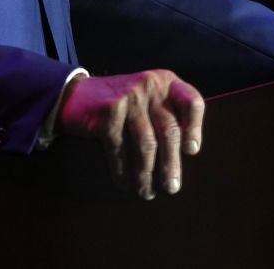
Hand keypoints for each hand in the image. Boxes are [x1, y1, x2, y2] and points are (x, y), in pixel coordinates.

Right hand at [58, 70, 203, 199]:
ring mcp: (129, 98)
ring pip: (146, 144)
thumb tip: (186, 156)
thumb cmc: (125, 104)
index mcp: (167, 82)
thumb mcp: (151, 98)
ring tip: (147, 192)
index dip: (194, 128)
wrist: (79, 94)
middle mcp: (150, 86)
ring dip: (147, 174)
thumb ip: (170, 114)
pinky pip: (120, 149)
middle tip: (172, 188)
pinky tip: (125, 184)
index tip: (191, 151)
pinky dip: (123, 171)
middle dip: (171, 164)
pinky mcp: (108, 112)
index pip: (191, 102)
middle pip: (169, 130)